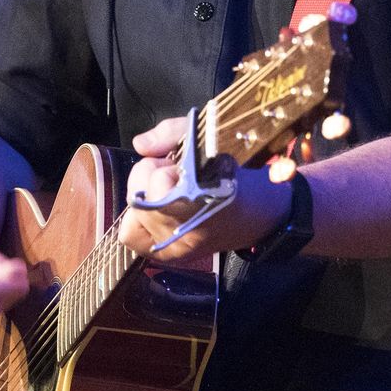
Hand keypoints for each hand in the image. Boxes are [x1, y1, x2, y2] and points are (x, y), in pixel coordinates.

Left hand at [116, 116, 292, 261]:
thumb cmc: (234, 173)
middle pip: (142, 198)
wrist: (259, 212)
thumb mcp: (211, 138)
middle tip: (174, 174)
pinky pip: (132, 236)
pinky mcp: (169, 257)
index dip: (165, 166)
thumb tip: (140, 144)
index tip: (181, 163)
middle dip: (153, 177)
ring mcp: (178, 249)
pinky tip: (156, 208)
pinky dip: (137, 219)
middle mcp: (188, 231)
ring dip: (146, 197)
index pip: (160, 182)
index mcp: (204, 199)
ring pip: (133, 216)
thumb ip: (172, 133)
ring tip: (167, 191)